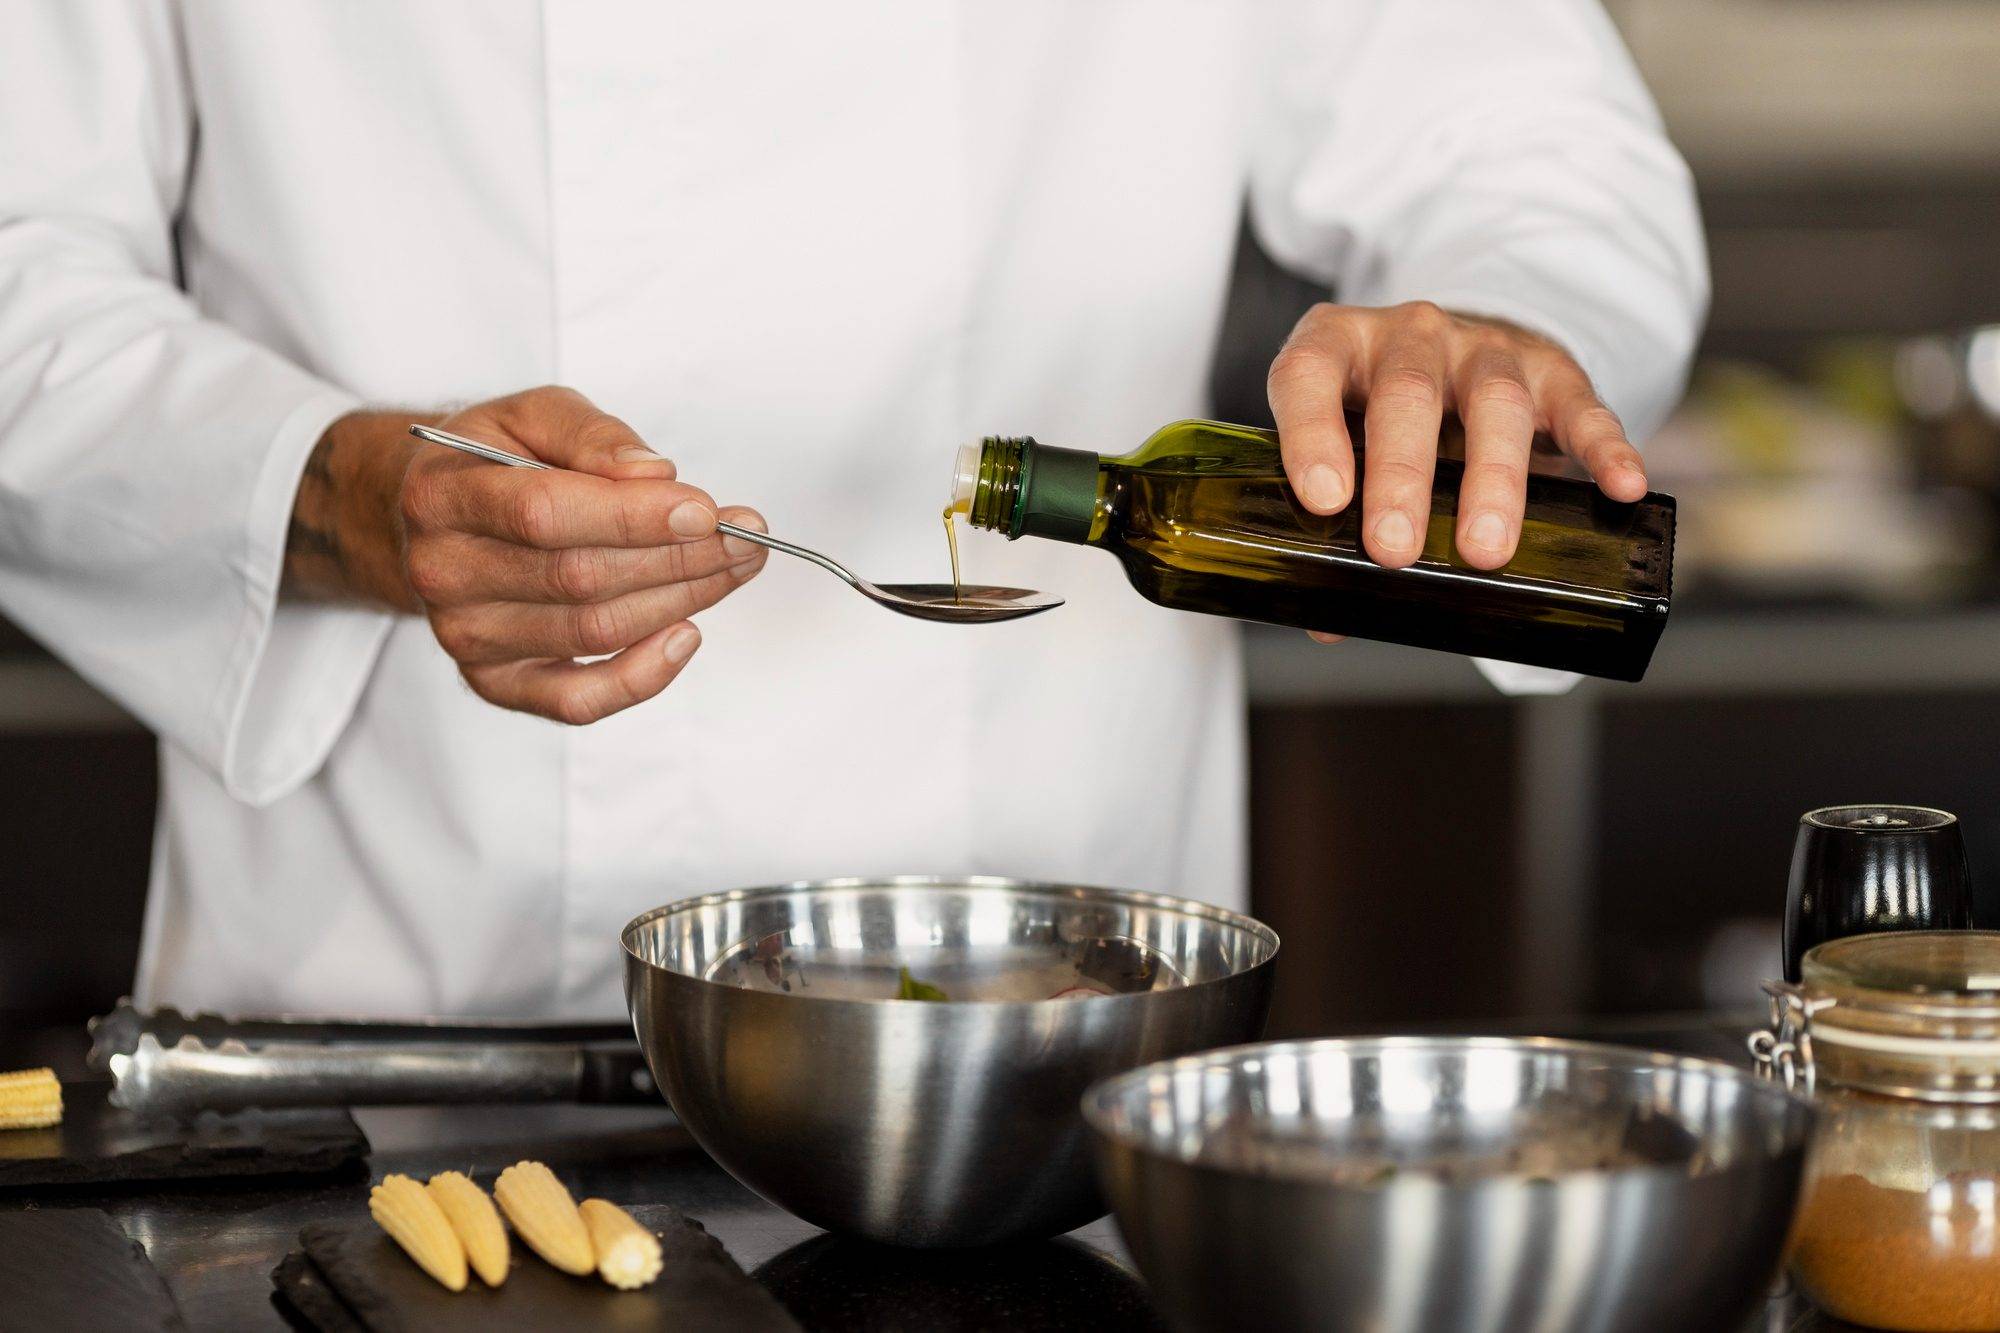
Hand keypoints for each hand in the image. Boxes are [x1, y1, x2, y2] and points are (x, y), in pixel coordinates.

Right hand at [285, 386, 766, 723]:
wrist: (431, 516)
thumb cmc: (495, 459)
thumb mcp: (534, 415)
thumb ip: (592, 436)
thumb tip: (656, 476)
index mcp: (443, 494)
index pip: (546, 513)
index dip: (634, 517)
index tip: (707, 510)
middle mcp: (443, 572)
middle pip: (580, 577)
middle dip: (679, 558)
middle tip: (744, 538)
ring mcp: (465, 635)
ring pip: (592, 632)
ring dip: (679, 602)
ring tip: (733, 568)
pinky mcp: (493, 681)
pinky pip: (574, 701)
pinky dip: (639, 679)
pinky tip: (686, 636)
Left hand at [1266, 301, 1646, 573]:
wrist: (1463, 356)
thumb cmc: (1384, 416)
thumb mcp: (1349, 446)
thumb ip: (1336, 523)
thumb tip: (1329, 622)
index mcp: (1337, 348)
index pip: (1309, 374)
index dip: (1311, 433)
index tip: (1325, 499)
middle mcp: (1409, 336)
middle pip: (1407, 396)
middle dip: (1400, 477)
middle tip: (1393, 549)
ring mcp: (1483, 348)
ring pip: (1493, 402)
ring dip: (1491, 478)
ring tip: (1485, 550)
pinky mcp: (1552, 371)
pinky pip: (1581, 407)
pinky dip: (1603, 448)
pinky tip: (1619, 488)